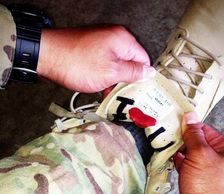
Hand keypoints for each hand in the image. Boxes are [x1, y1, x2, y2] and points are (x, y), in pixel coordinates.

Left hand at [37, 26, 154, 91]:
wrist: (46, 57)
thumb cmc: (75, 62)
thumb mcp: (110, 72)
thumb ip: (132, 73)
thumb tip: (148, 72)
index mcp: (122, 40)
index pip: (143, 59)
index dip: (142, 77)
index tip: (139, 91)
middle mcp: (113, 39)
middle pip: (129, 63)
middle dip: (126, 81)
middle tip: (121, 95)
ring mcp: (100, 45)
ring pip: (115, 67)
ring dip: (113, 82)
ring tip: (106, 93)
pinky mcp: (90, 52)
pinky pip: (103, 67)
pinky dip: (102, 78)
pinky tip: (98, 89)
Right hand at [174, 112, 223, 193]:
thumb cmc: (209, 186)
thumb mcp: (200, 154)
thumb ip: (193, 134)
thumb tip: (189, 116)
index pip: (206, 130)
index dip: (190, 126)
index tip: (175, 123)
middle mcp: (223, 160)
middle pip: (199, 142)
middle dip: (183, 140)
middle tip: (168, 135)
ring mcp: (211, 172)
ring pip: (193, 155)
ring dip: (181, 152)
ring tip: (167, 147)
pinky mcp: (200, 181)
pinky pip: (189, 167)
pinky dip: (181, 163)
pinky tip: (172, 160)